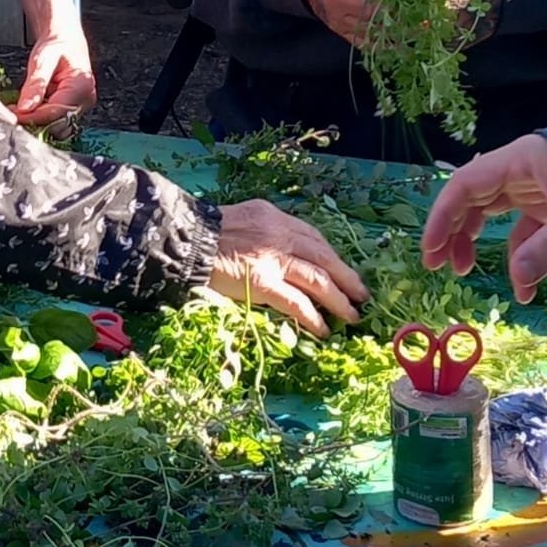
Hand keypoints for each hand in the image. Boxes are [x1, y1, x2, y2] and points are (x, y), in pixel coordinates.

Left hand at [14, 19, 97, 130]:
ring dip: (36, 121)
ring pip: (56, 126)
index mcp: (82, 86)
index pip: (56, 112)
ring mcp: (80, 106)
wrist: (65, 37)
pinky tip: (27, 108)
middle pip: (58, 124)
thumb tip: (26, 108)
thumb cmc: (58, 43)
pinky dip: (39, 117)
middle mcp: (85, 99)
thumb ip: (35, 84)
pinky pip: (55, 120)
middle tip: (12, 112)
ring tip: (18, 109)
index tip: (13, 116)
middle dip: (34, 121)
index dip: (33, 117)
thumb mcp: (43, 59)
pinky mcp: (72, 109)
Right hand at [210, 200, 369, 336]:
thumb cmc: (205, 233)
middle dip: (346, 277)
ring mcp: (273, 258)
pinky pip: (296, 302)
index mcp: (274, 217)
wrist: (184, 241)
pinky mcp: (263, 282)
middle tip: (362, 295)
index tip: (342, 270)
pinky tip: (323, 329)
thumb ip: (264, 232)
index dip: (331, 256)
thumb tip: (280, 253)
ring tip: (352, 316)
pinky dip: (313, 316)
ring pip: (318, 279)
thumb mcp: (242, 219)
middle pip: (324, 257)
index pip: (313, 236)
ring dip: (339, 299)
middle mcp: (280, 234)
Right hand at [421, 133, 546, 305]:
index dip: (442, 216)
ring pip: (489, 212)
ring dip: (474, 241)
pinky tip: (521, 287)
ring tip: (464, 271)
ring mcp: (531, 187)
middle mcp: (518, 170)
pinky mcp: (546, 204)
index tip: (429, 249)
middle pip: (470, 198)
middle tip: (437, 265)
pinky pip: (520, 230)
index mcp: (519, 160)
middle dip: (451, 231)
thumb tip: (517, 283)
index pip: (465, 185)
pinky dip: (516, 256)